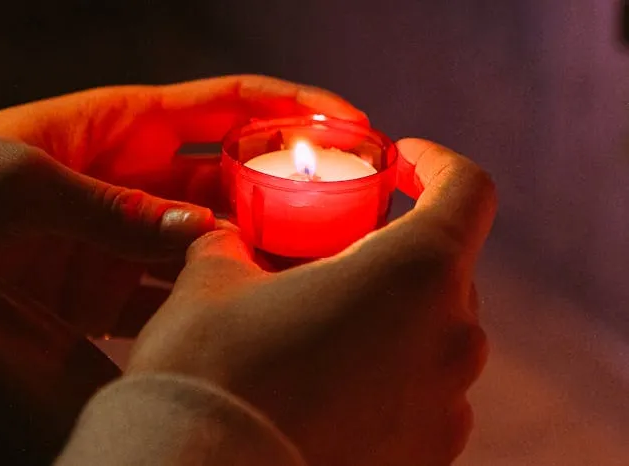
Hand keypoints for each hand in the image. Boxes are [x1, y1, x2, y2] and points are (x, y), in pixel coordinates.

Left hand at [0, 75, 365, 334]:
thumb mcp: (20, 179)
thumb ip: (111, 206)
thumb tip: (201, 232)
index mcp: (129, 126)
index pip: (231, 105)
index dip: (295, 105)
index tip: (352, 122)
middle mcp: (143, 177)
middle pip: (239, 176)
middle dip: (293, 189)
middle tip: (349, 214)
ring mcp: (132, 233)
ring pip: (217, 238)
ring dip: (259, 253)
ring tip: (310, 272)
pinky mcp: (113, 284)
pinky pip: (175, 290)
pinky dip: (208, 300)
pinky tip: (241, 314)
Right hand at [126, 139, 496, 464]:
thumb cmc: (211, 371)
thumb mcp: (212, 279)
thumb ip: (238, 244)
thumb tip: (234, 242)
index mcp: (414, 272)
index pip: (467, 189)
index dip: (437, 163)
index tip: (402, 161)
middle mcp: (452, 338)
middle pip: (444, 266)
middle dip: (394, 248)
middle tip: (337, 251)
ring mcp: (449, 405)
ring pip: (433, 331)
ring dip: (390, 315)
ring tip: (325, 324)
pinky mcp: (430, 455)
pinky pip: (423, 391)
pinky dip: (389, 372)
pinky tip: (330, 384)